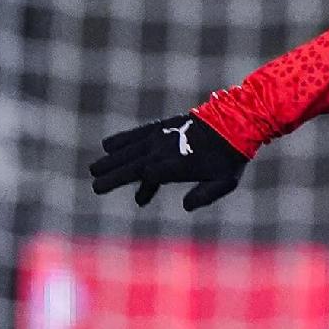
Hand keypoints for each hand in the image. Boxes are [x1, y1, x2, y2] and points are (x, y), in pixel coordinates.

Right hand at [88, 113, 247, 209]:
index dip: (146, 184)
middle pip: (135, 164)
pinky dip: (122, 139)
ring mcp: (161, 137)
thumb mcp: (225, 181)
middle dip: (115, 175)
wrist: (234, 122)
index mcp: (181, 165)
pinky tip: (107, 146)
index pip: (155, 175)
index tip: (141, 198)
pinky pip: (137, 134)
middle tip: (96, 187)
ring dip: (112, 161)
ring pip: (131, 150)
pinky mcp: (160, 128)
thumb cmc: (230, 158)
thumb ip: (205, 195)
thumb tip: (186, 206)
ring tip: (95, 170)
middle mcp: (166, 150)